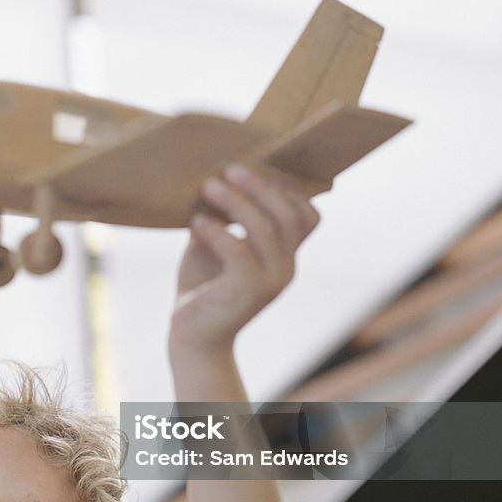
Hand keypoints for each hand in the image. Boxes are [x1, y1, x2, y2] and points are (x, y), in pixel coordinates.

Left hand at [170, 163, 318, 352]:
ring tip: (209, 186)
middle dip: (261, 186)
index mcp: (285, 255)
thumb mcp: (214, 243)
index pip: (308, 216)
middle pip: (289, 216)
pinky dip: (219, 232)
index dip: (287, 188)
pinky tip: (196, 222)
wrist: (192, 335)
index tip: (254, 167)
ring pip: (267, 230)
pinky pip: (239, 253)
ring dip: (238, 202)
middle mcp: (286, 268)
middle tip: (230, 168)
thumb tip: (214, 176)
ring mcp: (271, 282)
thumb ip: (222, 215)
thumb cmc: (203, 286)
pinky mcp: (247, 293)